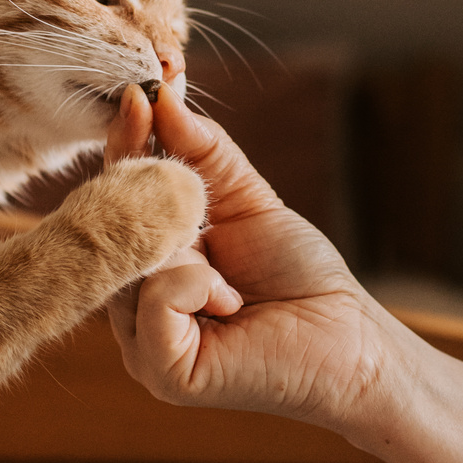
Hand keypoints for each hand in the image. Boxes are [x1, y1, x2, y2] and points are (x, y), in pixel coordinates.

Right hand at [103, 81, 389, 434]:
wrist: (349, 338)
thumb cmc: (299, 275)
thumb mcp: (245, 198)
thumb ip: (201, 150)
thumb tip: (160, 96)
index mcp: (145, 268)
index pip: (114, 198)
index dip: (125, 144)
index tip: (141, 92)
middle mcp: (132, 307)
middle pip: (113, 227)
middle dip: (155, 194)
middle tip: (198, 193)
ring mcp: (142, 344)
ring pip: (132, 261)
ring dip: (189, 251)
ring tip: (230, 277)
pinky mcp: (163, 371)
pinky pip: (155, 299)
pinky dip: (195, 285)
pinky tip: (229, 300)